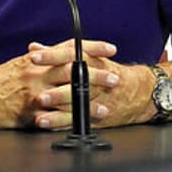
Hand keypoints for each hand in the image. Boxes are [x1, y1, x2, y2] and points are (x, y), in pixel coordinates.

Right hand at [0, 38, 114, 128]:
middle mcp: (36, 74)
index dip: (91, 48)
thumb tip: (51, 53)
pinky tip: (82, 123)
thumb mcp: (17, 64)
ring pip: (66, 95)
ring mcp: (33, 94)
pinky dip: (70, 120)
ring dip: (88, 100)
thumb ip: (37, 60)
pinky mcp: (28, 113)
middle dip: (96, 74)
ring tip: (106, 105)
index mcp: (35, 60)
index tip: (110, 49)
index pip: (68, 49)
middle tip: (115, 77)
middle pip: (72, 71)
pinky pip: (52, 117)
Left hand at [28, 41, 154, 128]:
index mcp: (88, 62)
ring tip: (40, 114)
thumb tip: (34, 47)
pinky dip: (61, 123)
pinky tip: (47, 124)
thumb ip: (57, 52)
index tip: (33, 56)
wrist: (138, 91)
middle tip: (38, 94)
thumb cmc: (107, 71)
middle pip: (71, 82)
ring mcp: (94, 99)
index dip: (50, 56)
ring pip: (74, 104)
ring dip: (57, 110)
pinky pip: (77, 120)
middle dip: (54, 89)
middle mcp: (91, 80)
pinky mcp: (95, 115)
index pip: (68, 56)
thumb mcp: (87, 57)